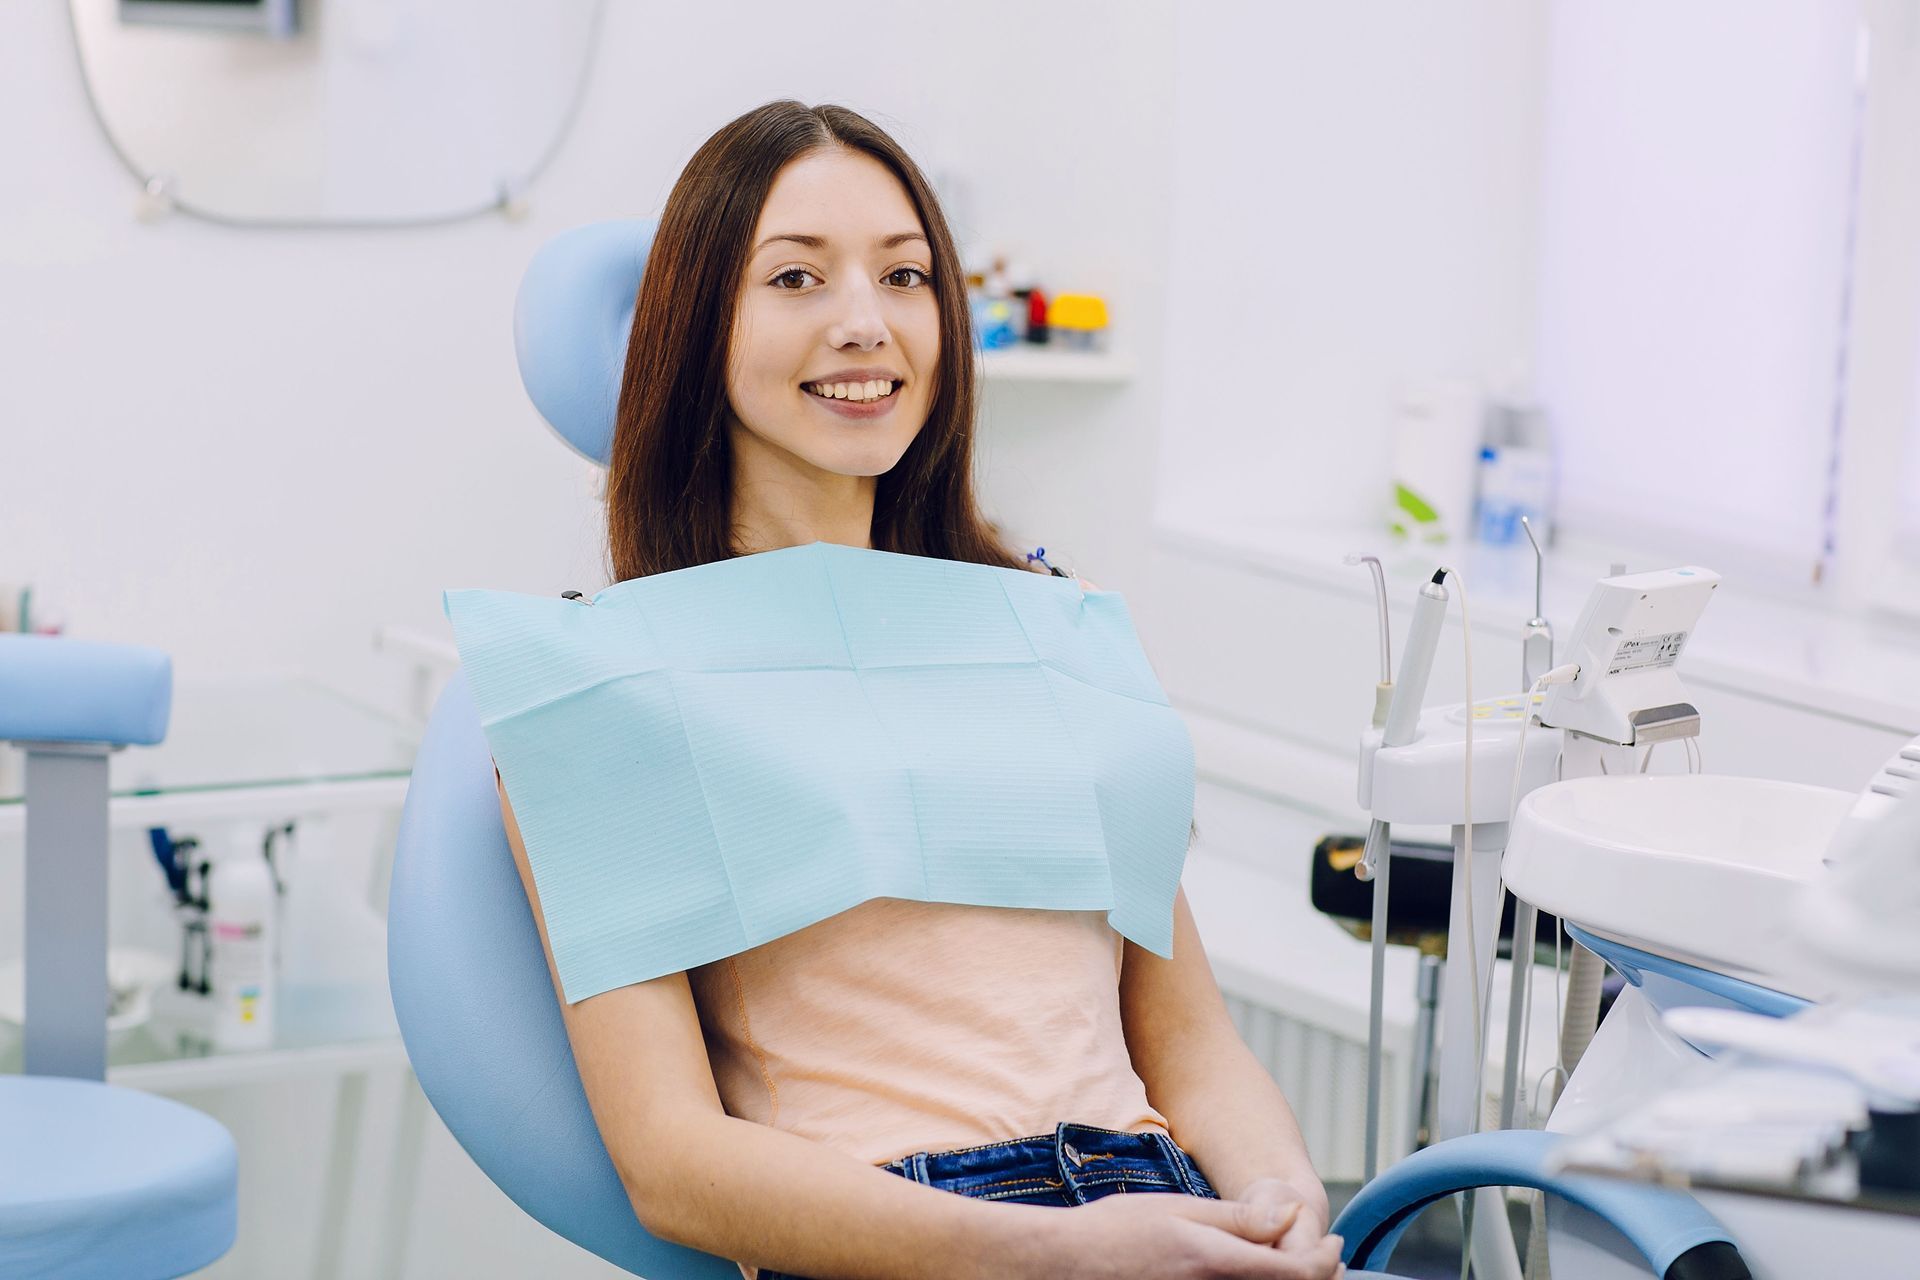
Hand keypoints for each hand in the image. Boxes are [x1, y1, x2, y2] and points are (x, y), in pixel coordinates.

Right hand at [1037, 1190, 1345, 1279]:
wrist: (1066, 1264)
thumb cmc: (1118, 1229)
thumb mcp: (1180, 1210)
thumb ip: (1238, 1219)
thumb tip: (1290, 1219)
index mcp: (1217, 1264)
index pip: (1297, 1275)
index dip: (1327, 1261)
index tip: (1335, 1243)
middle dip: (1316, 1277)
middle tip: (1327, 1257)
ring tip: (1293, 1263)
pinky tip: (1254, 1271)